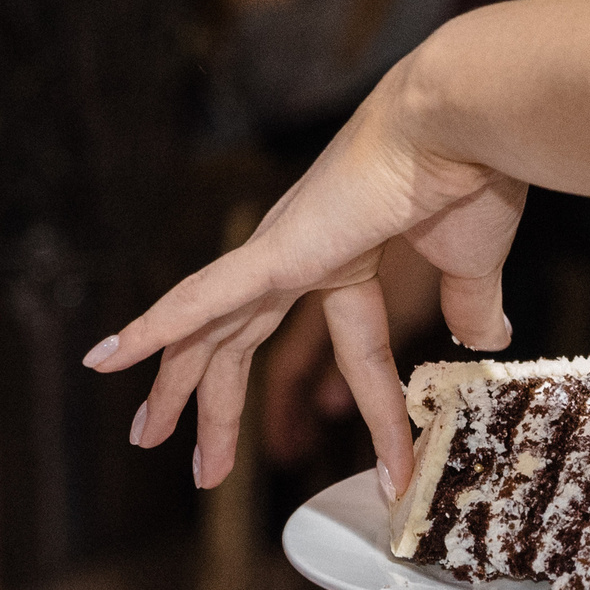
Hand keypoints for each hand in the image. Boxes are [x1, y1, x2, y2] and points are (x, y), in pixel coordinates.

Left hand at [87, 59, 522, 491]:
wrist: (464, 122)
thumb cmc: (475, 176)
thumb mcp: (472, 266)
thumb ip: (471, 305)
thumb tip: (484, 342)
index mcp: (351, 255)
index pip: (357, 350)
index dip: (377, 413)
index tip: (396, 467)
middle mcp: (304, 252)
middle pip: (243, 340)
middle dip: (218, 401)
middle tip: (203, 464)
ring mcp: (283, 248)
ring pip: (208, 329)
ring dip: (174, 386)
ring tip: (145, 437)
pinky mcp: (277, 249)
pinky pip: (199, 299)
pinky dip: (152, 329)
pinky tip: (104, 361)